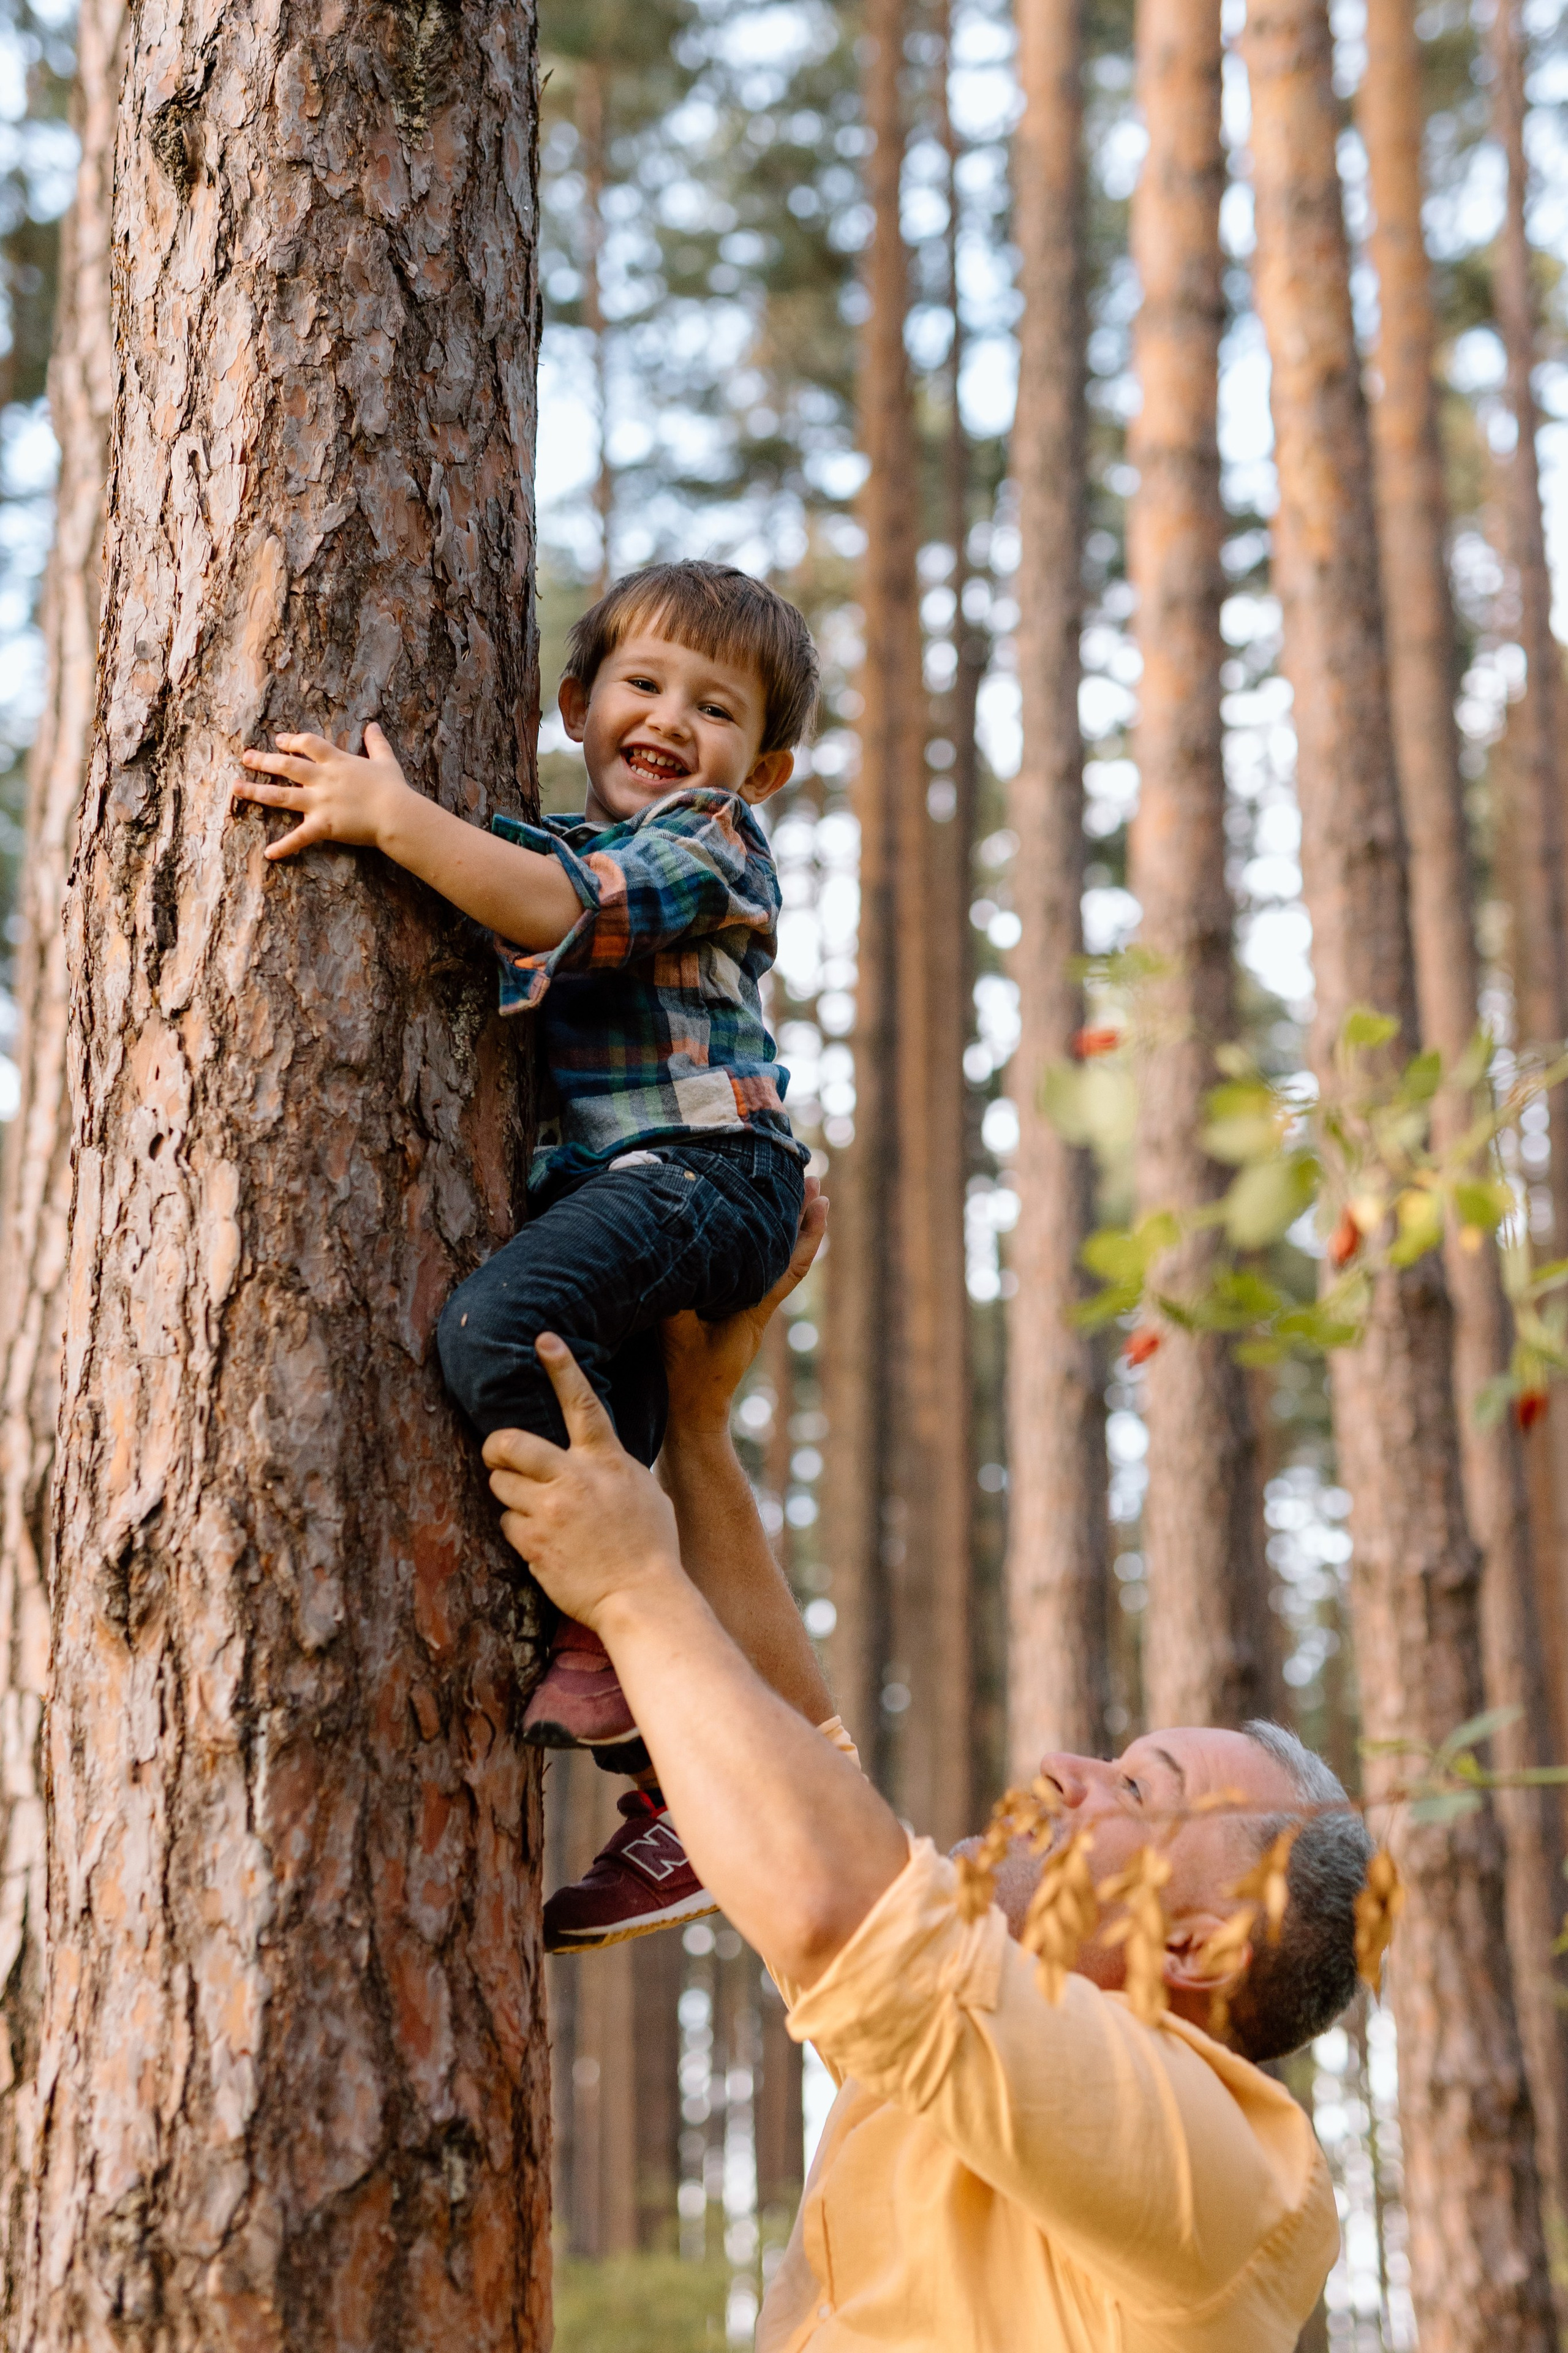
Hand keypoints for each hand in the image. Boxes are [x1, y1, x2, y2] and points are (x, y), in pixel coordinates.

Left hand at [233, 720, 415, 859]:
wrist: (396, 814)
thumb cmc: (393, 788)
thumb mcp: (385, 761)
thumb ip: (376, 743)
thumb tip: (373, 725)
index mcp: (337, 762)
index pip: (307, 744)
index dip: (291, 741)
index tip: (279, 741)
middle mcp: (322, 779)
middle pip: (286, 765)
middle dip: (263, 761)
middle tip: (246, 757)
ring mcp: (320, 802)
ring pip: (281, 795)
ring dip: (256, 792)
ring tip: (235, 788)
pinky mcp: (323, 826)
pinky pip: (299, 837)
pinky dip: (284, 847)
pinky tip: (269, 854)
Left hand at [482, 1336, 682, 1626]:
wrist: (642, 1597)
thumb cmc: (650, 1546)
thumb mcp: (642, 1490)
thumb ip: (612, 1466)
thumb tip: (594, 1456)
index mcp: (605, 1460)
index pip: (581, 1403)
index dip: (562, 1368)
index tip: (543, 1340)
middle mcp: (574, 1478)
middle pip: (510, 1442)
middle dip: (496, 1447)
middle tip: (498, 1455)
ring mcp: (550, 1511)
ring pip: (501, 1484)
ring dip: (510, 1495)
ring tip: (537, 1513)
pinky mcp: (533, 1543)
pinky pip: (507, 1524)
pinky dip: (519, 1531)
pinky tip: (545, 1545)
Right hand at [659, 1174, 827, 1440]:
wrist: (690, 1416)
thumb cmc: (686, 1379)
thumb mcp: (678, 1334)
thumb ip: (679, 1298)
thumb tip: (681, 1256)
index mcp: (753, 1308)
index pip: (791, 1262)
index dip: (808, 1230)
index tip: (820, 1197)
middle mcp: (757, 1307)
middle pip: (789, 1254)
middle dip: (800, 1215)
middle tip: (811, 1177)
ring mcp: (747, 1312)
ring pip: (774, 1262)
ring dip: (782, 1227)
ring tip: (792, 1192)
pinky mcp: (734, 1318)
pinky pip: (755, 1274)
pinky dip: (760, 1248)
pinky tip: (752, 1231)